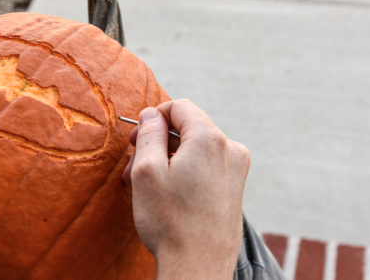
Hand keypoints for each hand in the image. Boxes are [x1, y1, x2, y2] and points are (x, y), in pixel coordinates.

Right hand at [123, 100, 249, 278]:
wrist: (198, 268)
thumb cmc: (171, 222)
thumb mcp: (147, 171)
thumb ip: (149, 134)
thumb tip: (151, 114)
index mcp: (210, 139)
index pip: (180, 107)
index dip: (153, 118)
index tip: (135, 139)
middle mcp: (230, 149)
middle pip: (188, 128)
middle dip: (158, 143)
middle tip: (132, 167)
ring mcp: (236, 170)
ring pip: (196, 150)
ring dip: (169, 160)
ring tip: (146, 186)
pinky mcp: (235, 189)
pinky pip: (206, 167)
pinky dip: (185, 173)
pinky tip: (167, 196)